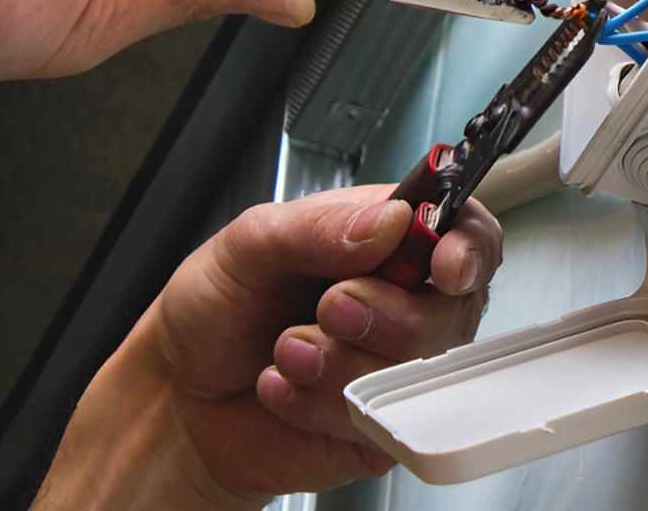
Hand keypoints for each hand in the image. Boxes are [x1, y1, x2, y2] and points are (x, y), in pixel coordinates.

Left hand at [33, 184, 503, 508]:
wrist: (180, 392)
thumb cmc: (219, 309)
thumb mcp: (249, 243)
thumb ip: (318, 225)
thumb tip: (388, 220)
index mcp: (391, 239)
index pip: (466, 233)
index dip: (467, 249)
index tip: (442, 266)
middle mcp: (408, 302)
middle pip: (450, 309)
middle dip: (380, 313)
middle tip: (325, 306)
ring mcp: (400, 367)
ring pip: (413, 370)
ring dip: (335, 363)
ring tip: (285, 349)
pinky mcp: (384, 427)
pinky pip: (379, 422)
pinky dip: (318, 405)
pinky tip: (286, 389)